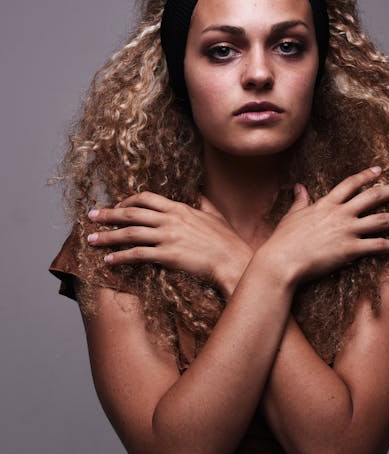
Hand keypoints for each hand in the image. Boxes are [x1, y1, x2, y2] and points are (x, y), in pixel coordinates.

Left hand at [86, 192, 251, 296]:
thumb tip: (195, 192)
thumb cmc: (226, 241)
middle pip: (131, 214)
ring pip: (129, 233)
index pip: (146, 199)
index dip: (128, 202)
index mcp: (179, 208)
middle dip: (108, 215)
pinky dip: (120, 257)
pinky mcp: (167, 255)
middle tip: (91, 217)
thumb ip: (201, 202)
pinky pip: (137, 254)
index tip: (117, 207)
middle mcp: (170, 219)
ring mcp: (167, 237)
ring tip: (91, 240)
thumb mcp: (214, 214)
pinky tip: (109, 260)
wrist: (233, 260)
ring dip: (107, 236)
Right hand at [261, 166, 388, 286]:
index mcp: (326, 204)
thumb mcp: (292, 216)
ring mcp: (347, 231)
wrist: (281, 260)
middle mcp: (340, 214)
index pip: (350, 185)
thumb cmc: (283, 241)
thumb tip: (299, 187)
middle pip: (374, 197)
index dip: (366, 176)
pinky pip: (378, 246)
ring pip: (382, 220)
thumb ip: (299, 201)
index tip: (380, 171)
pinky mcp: (350, 250)